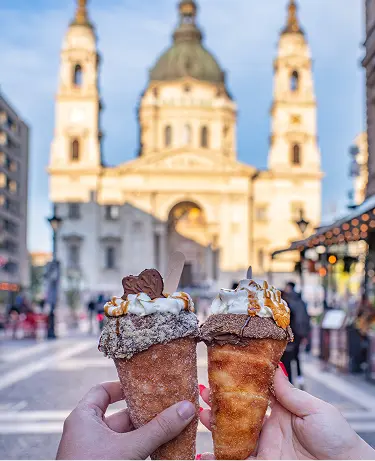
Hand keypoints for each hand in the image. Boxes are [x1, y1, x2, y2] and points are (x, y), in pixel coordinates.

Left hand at [57, 381, 195, 459]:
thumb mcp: (130, 448)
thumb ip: (158, 429)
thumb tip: (186, 408)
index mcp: (83, 418)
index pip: (103, 391)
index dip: (124, 387)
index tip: (146, 385)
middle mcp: (87, 434)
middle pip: (121, 415)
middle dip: (146, 412)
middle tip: (169, 406)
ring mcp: (96, 453)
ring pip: (127, 436)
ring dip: (148, 433)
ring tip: (172, 425)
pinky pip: (127, 452)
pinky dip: (144, 448)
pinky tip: (163, 448)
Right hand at [199, 368, 374, 459]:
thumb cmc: (337, 438)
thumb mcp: (314, 408)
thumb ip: (289, 392)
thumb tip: (274, 367)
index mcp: (281, 410)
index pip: (253, 393)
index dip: (237, 384)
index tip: (222, 372)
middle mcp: (268, 427)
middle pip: (237, 412)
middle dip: (219, 402)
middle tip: (204, 392)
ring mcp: (263, 447)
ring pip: (232, 434)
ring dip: (214, 424)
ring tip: (201, 413)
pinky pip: (235, 459)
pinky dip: (218, 457)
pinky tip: (203, 454)